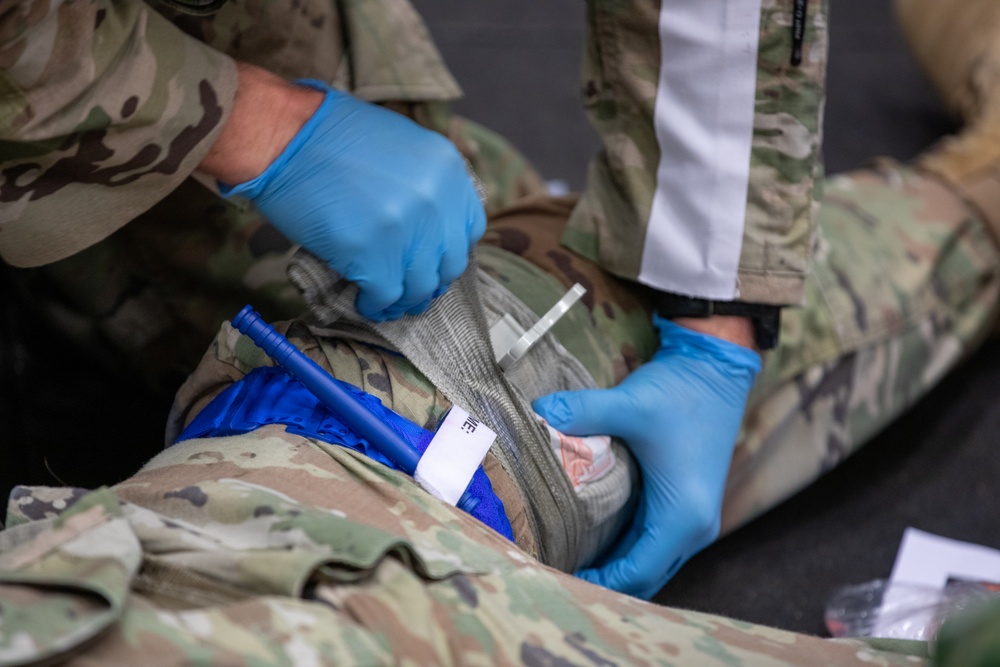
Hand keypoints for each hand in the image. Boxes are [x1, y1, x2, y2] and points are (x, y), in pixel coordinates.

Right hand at [206, 67, 485, 320]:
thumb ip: (425, 184)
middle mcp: (436, 201)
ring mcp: (406, 229)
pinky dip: (376, 305)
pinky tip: (364, 301)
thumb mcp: (402, 145)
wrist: (283, 135)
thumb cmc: (331, 136)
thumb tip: (431, 228)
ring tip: (388, 301)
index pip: (471, 228)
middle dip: (430, 280)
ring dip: (405, 299)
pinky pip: (386, 296)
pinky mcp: (372, 254)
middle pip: (450, 263)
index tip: (431, 258)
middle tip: (410, 286)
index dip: (449, 250)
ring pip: (421, 286)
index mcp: (447, 170)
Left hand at [532, 315, 760, 598]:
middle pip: (644, 577)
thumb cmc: (681, 391)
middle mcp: (695, 528)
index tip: (555, 577)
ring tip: (565, 557)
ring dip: (614, 566)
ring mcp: (694, 518)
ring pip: (650, 562)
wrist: (717, 368)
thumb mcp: (631, 403)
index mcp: (683, 517)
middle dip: (602, 581)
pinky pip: (654, 543)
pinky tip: (590, 536)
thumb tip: (538, 412)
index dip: (596, 582)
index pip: (636, 573)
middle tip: (553, 570)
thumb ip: (583, 411)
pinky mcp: (688, 504)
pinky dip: (625, 548)